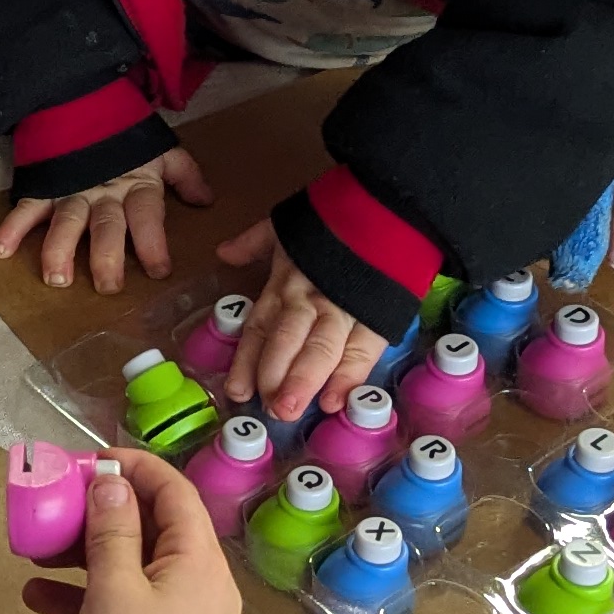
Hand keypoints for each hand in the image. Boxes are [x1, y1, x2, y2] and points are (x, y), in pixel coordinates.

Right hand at [0, 145, 213, 293]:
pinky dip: (11, 229)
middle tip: (107, 286)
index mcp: (136, 186)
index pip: (148, 217)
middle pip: (106, 227)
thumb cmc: (125, 136)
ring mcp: (71, 191)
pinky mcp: (44, 187)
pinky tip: (0, 251)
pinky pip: (26, 208)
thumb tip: (206, 201)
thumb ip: (185, 175)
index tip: (159, 271)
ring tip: (57, 277)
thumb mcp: (161, 151)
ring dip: (59, 250)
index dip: (154, 243)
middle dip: (107, 257)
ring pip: (65, 223)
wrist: (82, 97)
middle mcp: (103, 193)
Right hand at [16, 449, 236, 613]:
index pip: (175, 492)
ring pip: (136, 566)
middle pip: (155, 528)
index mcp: (201, 561)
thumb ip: (111, 530)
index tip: (91, 460)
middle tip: (58, 505)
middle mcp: (203, 584)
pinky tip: (38, 597)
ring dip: (87, 554)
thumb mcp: (113, 586)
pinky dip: (89, 594)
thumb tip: (111, 483)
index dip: (134, 468)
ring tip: (39, 552)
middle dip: (102, 515)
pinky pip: (129, 603)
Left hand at [214, 225, 390, 421]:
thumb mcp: (288, 225)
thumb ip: (254, 242)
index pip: (262, 327)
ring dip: (304, 380)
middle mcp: (310, 299)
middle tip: (267, 408)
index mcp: (286, 283)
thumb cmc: (335, 221)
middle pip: (288, 340)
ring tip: (290, 409)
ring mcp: (344, 307)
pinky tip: (336, 401)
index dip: (248, 360)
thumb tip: (223, 253)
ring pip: (321, 347)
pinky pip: (363, 348)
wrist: (390, 204)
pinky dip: (350, 375)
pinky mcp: (378, 313)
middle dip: (275, 374)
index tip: (238, 391)